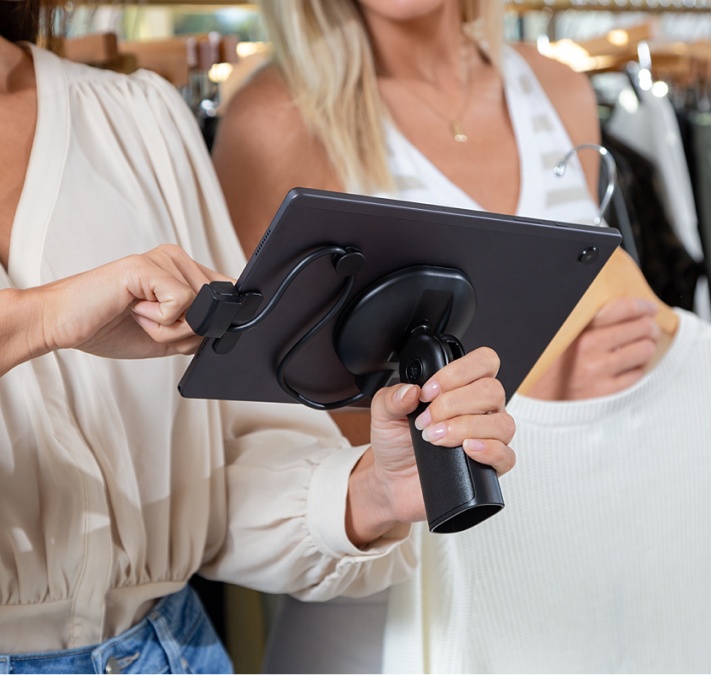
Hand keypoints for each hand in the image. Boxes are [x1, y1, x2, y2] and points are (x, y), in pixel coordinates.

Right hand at [5, 244, 230, 372]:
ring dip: (169, 329)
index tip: (189, 332)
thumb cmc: (110, 327)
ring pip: (200, 308)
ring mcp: (162, 258)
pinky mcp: (146, 266)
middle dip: (186, 332)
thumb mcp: (168, 335)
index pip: (227, 294)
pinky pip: (182, 303)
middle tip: (150, 324)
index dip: (217, 320)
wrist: (61, 325)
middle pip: (215, 308)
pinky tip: (134, 310)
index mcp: (183, 271)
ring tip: (138, 316)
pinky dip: (160, 322)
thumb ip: (198, 330)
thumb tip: (226, 329)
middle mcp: (176, 258)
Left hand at [346, 347, 515, 545]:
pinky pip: (506, 455)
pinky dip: (488, 450)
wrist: (394, 480)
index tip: (428, 391)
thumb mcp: (384, 413)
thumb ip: (392, 397)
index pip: (482, 362)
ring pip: (502, 422)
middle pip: (492, 390)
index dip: (457, 372)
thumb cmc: (396, 442)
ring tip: (436, 438)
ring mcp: (489, 436)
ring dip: (464, 427)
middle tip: (427, 420)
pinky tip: (466, 449)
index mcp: (462, 387)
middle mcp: (481, 409)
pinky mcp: (491, 465)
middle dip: (453, 404)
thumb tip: (410, 390)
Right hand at [528, 296, 660, 400]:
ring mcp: (599, 372)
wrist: (535, 399)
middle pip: (641, 328)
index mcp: (577, 329)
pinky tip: (628, 366)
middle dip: (649, 326)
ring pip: (645, 350)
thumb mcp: (559, 336)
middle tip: (648, 327)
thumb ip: (582, 320)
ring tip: (640, 346)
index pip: (622, 308)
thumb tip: (615, 306)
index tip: (648, 308)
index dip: (641, 306)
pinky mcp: (606, 392)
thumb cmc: (548, 364)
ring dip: (646, 347)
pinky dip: (636, 369)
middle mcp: (588, 349)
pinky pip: (637, 375)